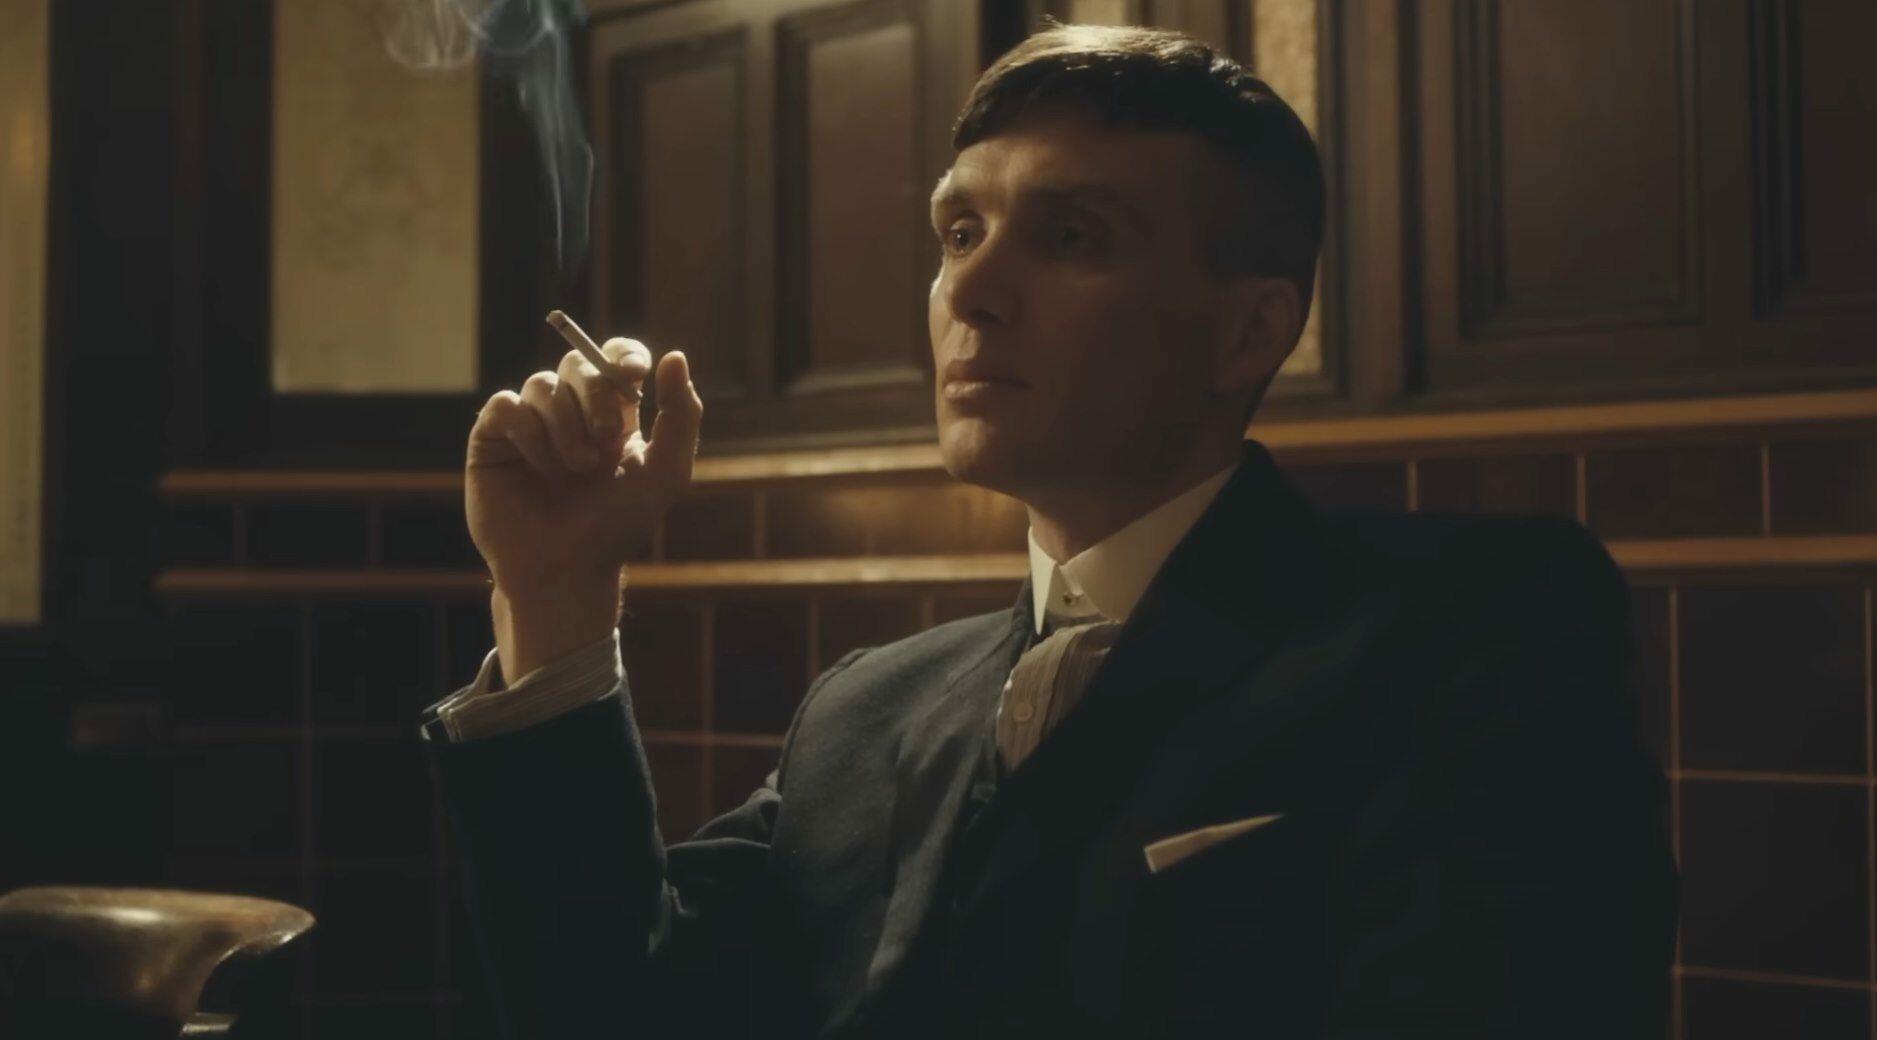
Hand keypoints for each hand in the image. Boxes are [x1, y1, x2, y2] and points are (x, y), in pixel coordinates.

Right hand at [465, 336, 701, 664]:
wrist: (567, 570)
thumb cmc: (617, 527)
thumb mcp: (666, 473)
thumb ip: (681, 416)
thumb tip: (676, 356)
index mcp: (612, 414)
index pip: (615, 358)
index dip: (623, 356)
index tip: (634, 374)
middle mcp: (570, 413)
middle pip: (579, 363)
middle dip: (596, 395)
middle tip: (605, 439)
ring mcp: (529, 424)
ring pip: (542, 384)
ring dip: (564, 424)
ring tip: (575, 470)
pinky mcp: (492, 439)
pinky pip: (507, 405)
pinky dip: (529, 432)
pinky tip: (539, 468)